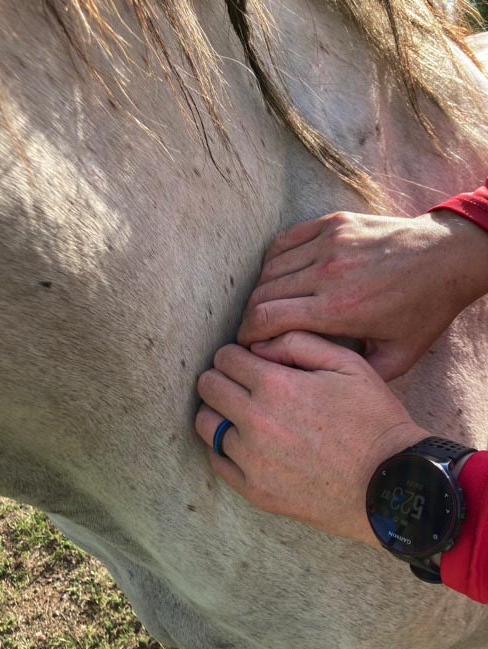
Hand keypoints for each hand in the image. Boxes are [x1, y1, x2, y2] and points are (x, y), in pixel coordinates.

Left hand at [196, 332, 427, 546]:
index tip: (248, 361)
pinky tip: (245, 442)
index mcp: (275, 385)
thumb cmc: (374, 419)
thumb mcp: (348, 364)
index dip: (234, 354)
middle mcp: (255, 421)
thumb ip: (298, 342)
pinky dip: (224, 447)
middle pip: (207, 387)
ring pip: (206, 423)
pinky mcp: (255, 490)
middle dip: (221, 377)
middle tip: (241, 383)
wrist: (390, 484)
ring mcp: (252, 460)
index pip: (224, 358)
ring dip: (219, 411)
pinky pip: (217, 461)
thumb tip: (257, 346)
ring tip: (242, 412)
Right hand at [238, 210, 487, 379]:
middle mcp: (328, 273)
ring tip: (266, 305)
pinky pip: (284, 240)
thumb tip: (314, 379)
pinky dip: (273, 260)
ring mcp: (329, 243)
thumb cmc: (422, 309)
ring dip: (260, 290)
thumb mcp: (397, 357)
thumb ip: (354, 373)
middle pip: (261, 294)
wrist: (447, 258)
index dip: (247, 334)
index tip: (246, 344)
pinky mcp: (332, 224)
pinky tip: (278, 275)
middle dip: (248, 316)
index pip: (266, 318)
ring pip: (269, 268)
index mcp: (338, 309)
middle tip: (253, 329)